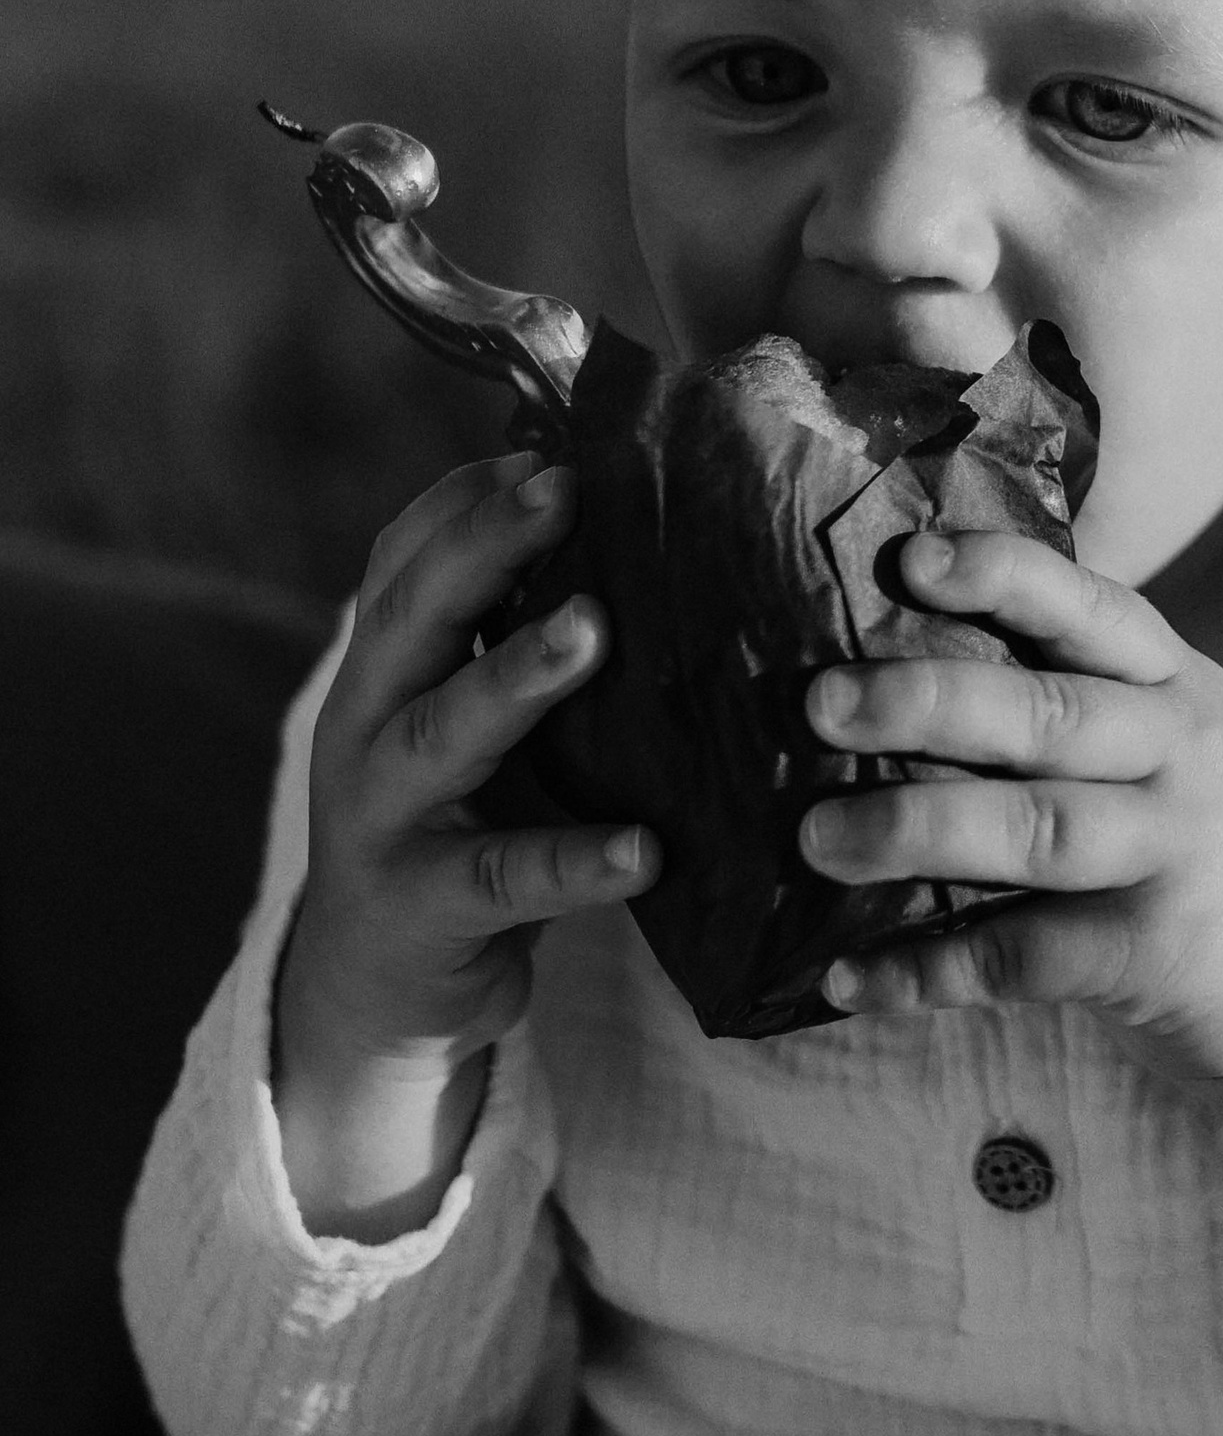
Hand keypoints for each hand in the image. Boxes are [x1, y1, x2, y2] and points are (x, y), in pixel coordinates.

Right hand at [275, 451, 657, 1232]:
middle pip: (411, 617)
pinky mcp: (423, 906)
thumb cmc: (459, 816)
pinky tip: (643, 849)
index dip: (468, 499)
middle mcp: (366, 723)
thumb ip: (517, 636)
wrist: (374, 985)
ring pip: (442, 731)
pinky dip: (574, 861)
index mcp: (384, 664)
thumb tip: (639, 525)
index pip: (404, 556)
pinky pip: (504, 877)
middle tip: (562, 494)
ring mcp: (384, 815)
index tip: (550, 450)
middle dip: (482, 549)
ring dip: (515, 676)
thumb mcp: (469, 716)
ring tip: (593, 631)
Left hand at [801, 531, 1222, 1082]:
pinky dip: (928, 968)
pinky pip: (1024, 957)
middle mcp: (1182, 755)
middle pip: (1052, 716)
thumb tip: (877, 664)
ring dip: (915, 831)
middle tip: (821, 704)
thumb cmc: (1196, 837)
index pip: (1093, 608)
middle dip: (930, 703)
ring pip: (1039, 831)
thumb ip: (1067, 696)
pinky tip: (847, 977)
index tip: (914, 560)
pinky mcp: (1152, 955)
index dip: (1005, 576)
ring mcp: (1173, 856)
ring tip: (815, 838)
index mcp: (1174, 684)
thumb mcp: (1170, 738)